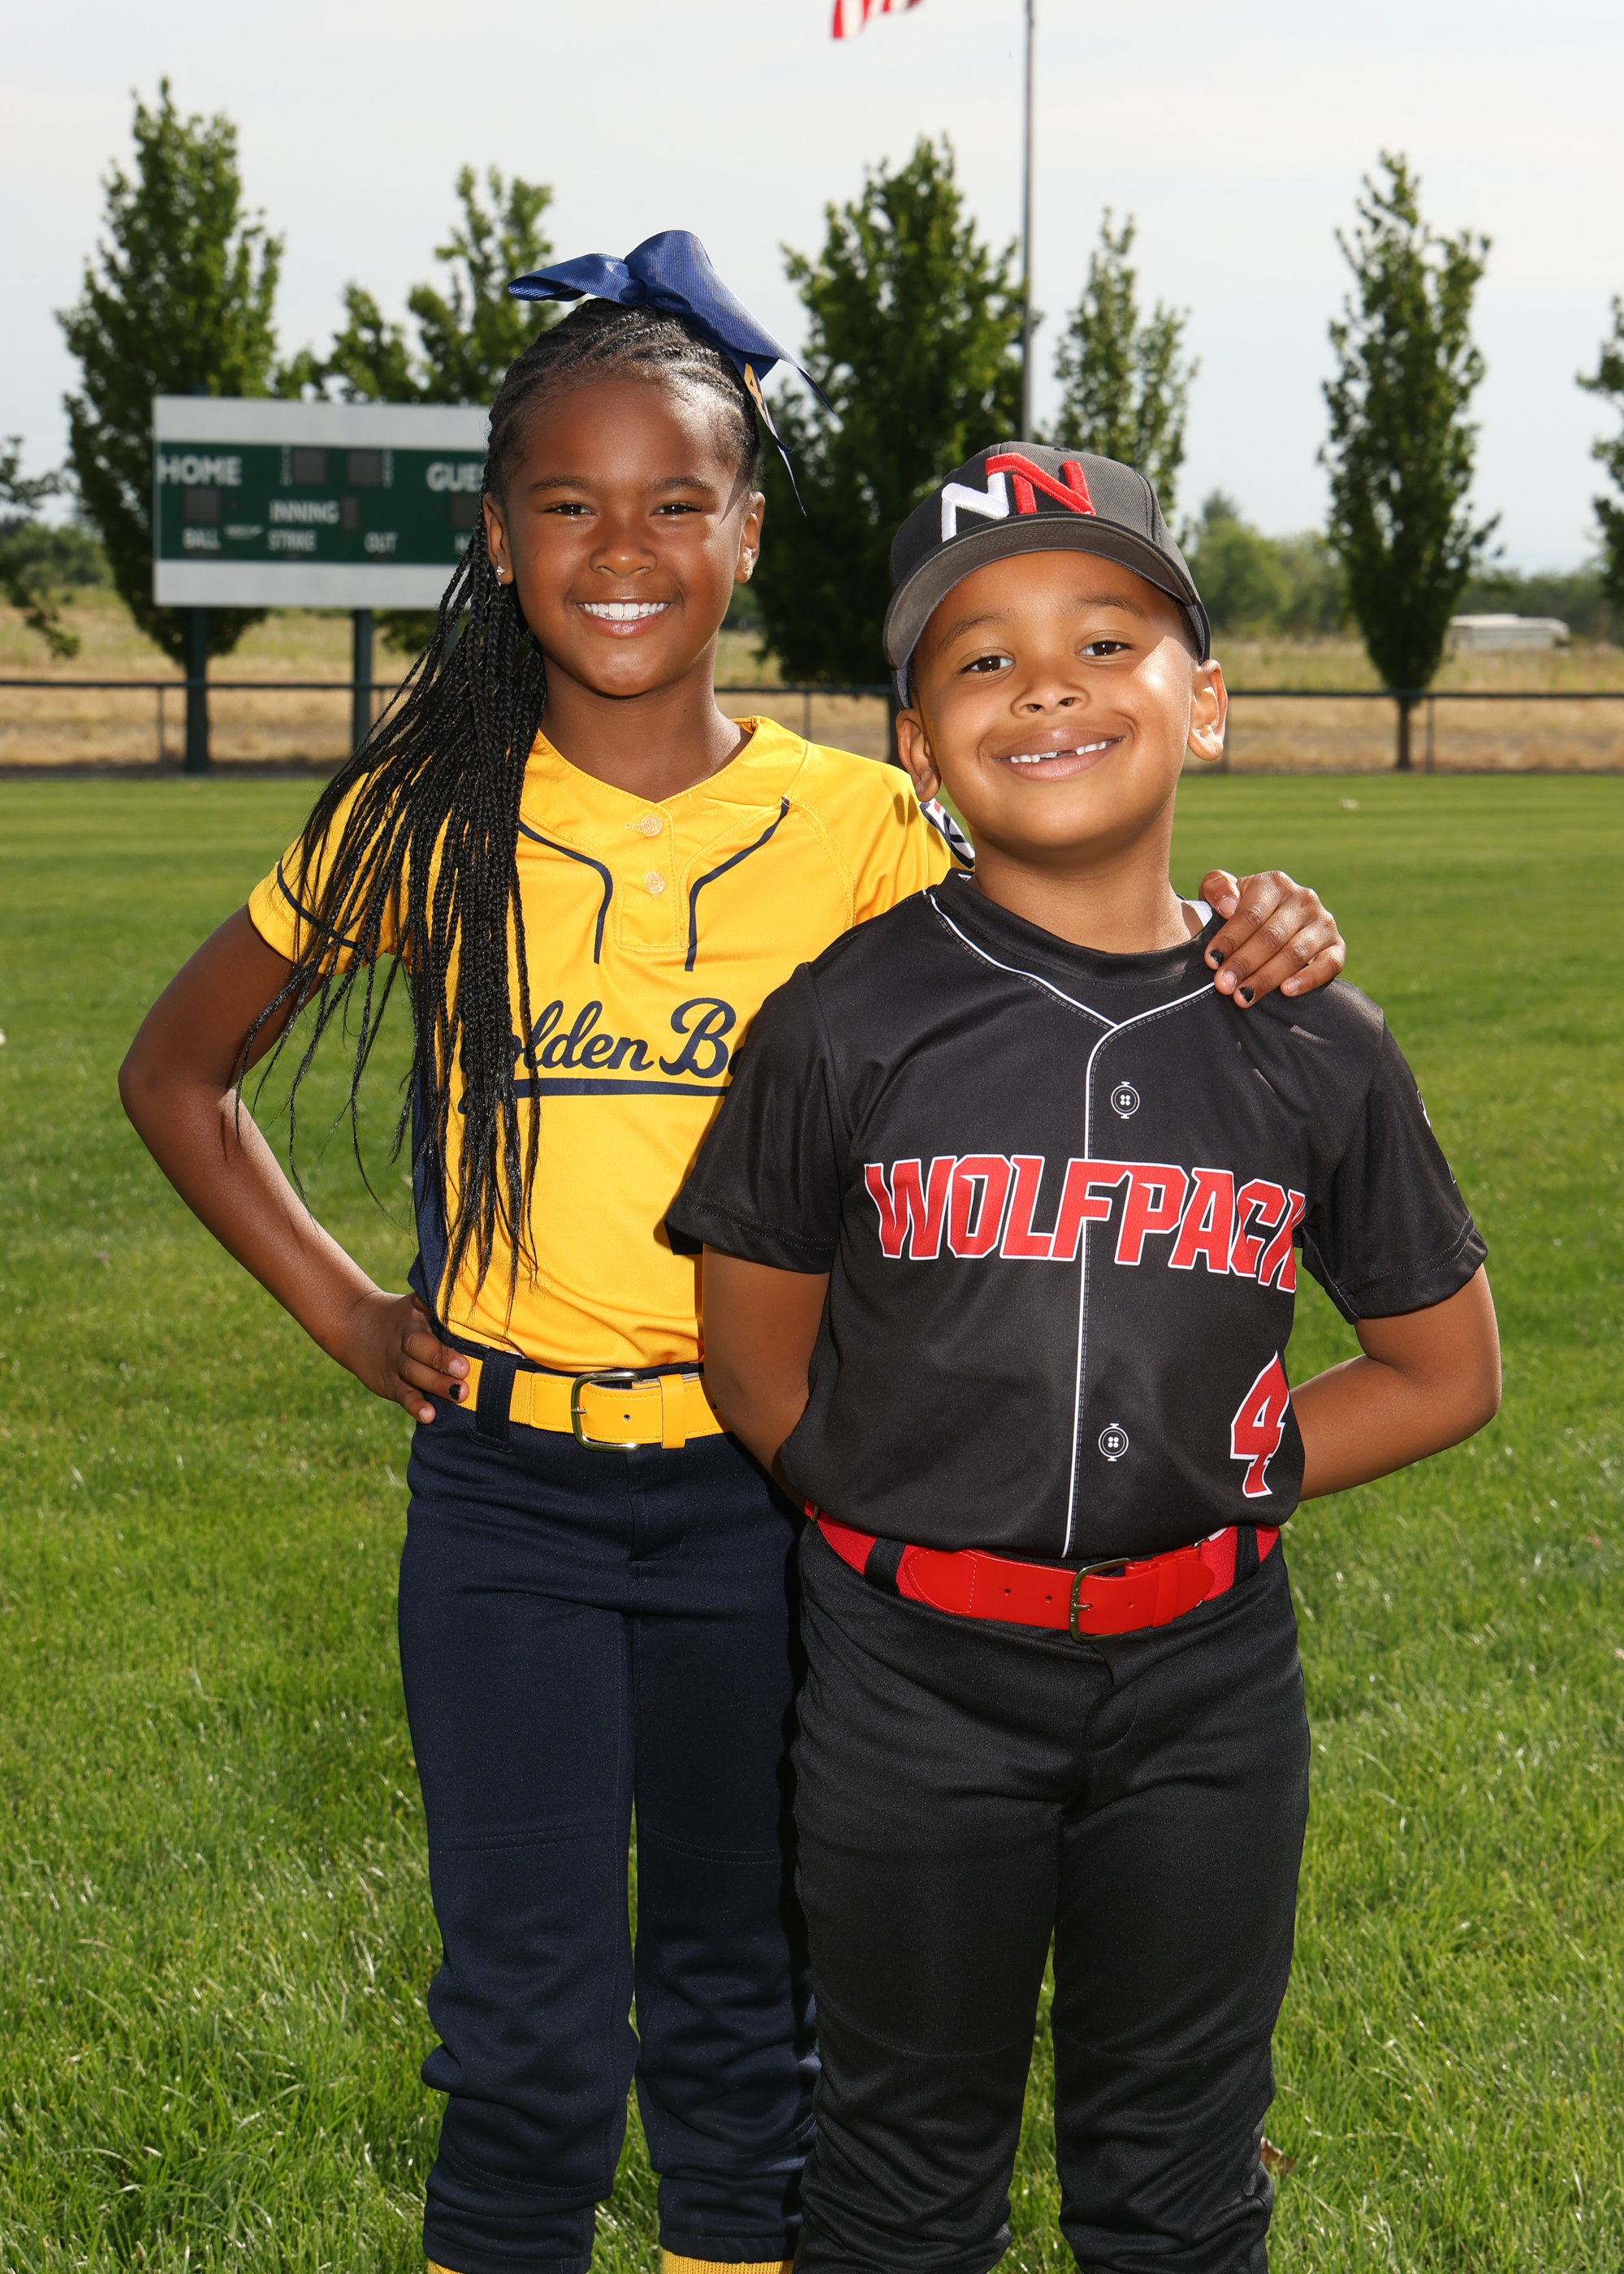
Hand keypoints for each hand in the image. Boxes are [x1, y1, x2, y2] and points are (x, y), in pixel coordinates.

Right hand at [336, 1290, 469, 1423]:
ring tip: (459, 1394)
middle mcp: (405, 1337)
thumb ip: (447, 1307)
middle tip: (465, 1370)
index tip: (467, 1338)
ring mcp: (396, 1362)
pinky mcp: (391, 1384)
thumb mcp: (420, 1303)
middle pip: (420, 1346)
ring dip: (436, 1385)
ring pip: (414, 1373)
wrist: (356, 1326)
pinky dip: (416, 1406)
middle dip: (442, 1359)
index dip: (447, 1325)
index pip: (431, 1316)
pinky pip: (404, 1395)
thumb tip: (487, 1305)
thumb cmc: (406, 1317)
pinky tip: (429, 1416)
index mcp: (416, 1314)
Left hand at [1198, 869, 1344, 1008]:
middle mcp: (1303, 899)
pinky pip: (1329, 965)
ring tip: (1243, 996)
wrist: (1272, 925)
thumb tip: (1229, 907)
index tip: (1212, 961)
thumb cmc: (1240, 912)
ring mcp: (1323, 922)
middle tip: (1223, 985)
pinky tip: (1286, 992)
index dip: (1230, 939)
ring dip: (1267, 978)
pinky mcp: (1337, 946)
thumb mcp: (1223, 894)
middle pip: (1271, 937)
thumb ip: (1217, 888)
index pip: (1250, 915)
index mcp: (1274, 884)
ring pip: (1295, 953)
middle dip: (1244, 964)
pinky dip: (1308, 979)